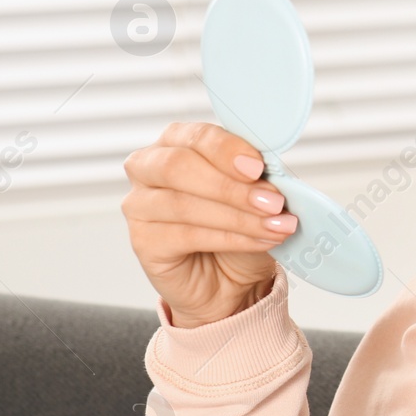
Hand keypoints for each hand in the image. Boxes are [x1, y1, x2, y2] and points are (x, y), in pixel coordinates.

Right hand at [121, 122, 293, 328]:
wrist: (231, 280)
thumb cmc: (239, 228)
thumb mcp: (256, 196)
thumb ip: (259, 179)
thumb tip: (275, 175)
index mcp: (177, 142)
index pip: (195, 135)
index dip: (227, 150)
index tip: (259, 167)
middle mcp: (149, 168)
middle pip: (178, 166)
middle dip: (231, 186)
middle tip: (273, 202)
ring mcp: (139, 205)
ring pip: (184, 204)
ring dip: (239, 217)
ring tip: (276, 226)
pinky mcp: (143, 241)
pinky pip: (186, 236)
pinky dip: (230, 239)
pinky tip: (259, 241)